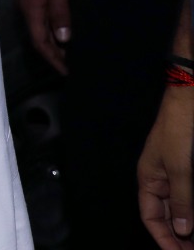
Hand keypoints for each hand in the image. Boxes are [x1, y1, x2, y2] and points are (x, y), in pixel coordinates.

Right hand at [17, 0, 69, 73]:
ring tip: (70, 52)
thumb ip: (60, 14)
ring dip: (54, 42)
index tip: (67, 72)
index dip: (53, 58)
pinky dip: (53, 29)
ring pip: (40, 28)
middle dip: (53, 53)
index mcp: (31, 9)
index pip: (40, 42)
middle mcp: (27, 7)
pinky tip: (64, 29)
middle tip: (71, 66)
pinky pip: (43, 18)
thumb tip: (63, 40)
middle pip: (38, 37)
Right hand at [140, 86, 193, 248]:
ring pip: (179, 209)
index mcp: (149, 179)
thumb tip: (183, 231)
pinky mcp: (187, 170)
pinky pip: (188, 196)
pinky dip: (193, 211)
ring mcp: (174, 175)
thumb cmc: (179, 131)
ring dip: (188, 226)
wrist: (189, 102)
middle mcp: (159, 180)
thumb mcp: (181, 168)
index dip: (162, 238)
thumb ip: (182, 200)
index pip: (150, 217)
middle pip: (165, 216)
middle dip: (177, 237)